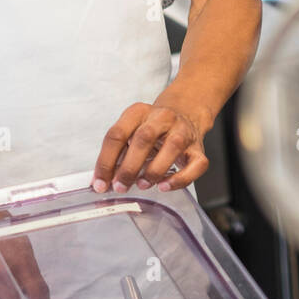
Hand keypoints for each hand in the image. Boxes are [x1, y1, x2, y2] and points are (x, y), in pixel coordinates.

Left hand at [92, 101, 209, 193]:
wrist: (184, 115)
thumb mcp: (131, 132)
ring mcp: (183, 131)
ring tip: (142, 184)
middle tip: (120, 186)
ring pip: (172, 148)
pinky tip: (164, 186)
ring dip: (153, 171)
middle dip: (129, 167)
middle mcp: (162, 118)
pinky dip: (179, 179)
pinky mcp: (198, 149)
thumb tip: (102, 181)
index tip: (100, 182)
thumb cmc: (153, 129)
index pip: (117, 134)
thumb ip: (117, 155)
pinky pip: (195, 165)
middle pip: (144, 138)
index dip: (105, 161)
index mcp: (139, 112)